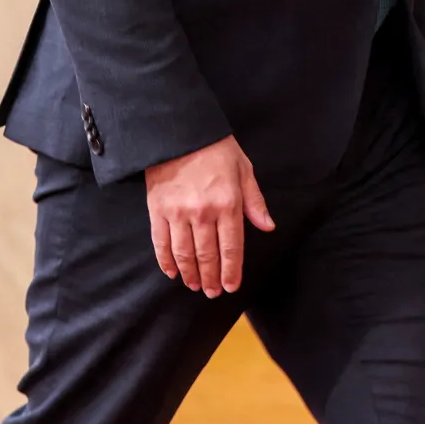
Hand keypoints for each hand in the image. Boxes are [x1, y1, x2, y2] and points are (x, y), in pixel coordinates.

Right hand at [144, 136, 274, 296]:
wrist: (179, 131)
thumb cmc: (216, 149)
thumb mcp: (244, 169)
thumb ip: (255, 201)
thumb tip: (268, 227)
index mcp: (228, 203)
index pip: (232, 247)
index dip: (232, 271)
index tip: (231, 286)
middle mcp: (203, 212)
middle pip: (208, 256)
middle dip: (211, 278)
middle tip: (213, 292)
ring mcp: (177, 213)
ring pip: (185, 254)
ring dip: (190, 274)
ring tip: (195, 286)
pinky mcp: (157, 210)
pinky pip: (161, 243)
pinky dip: (166, 261)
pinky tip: (172, 272)